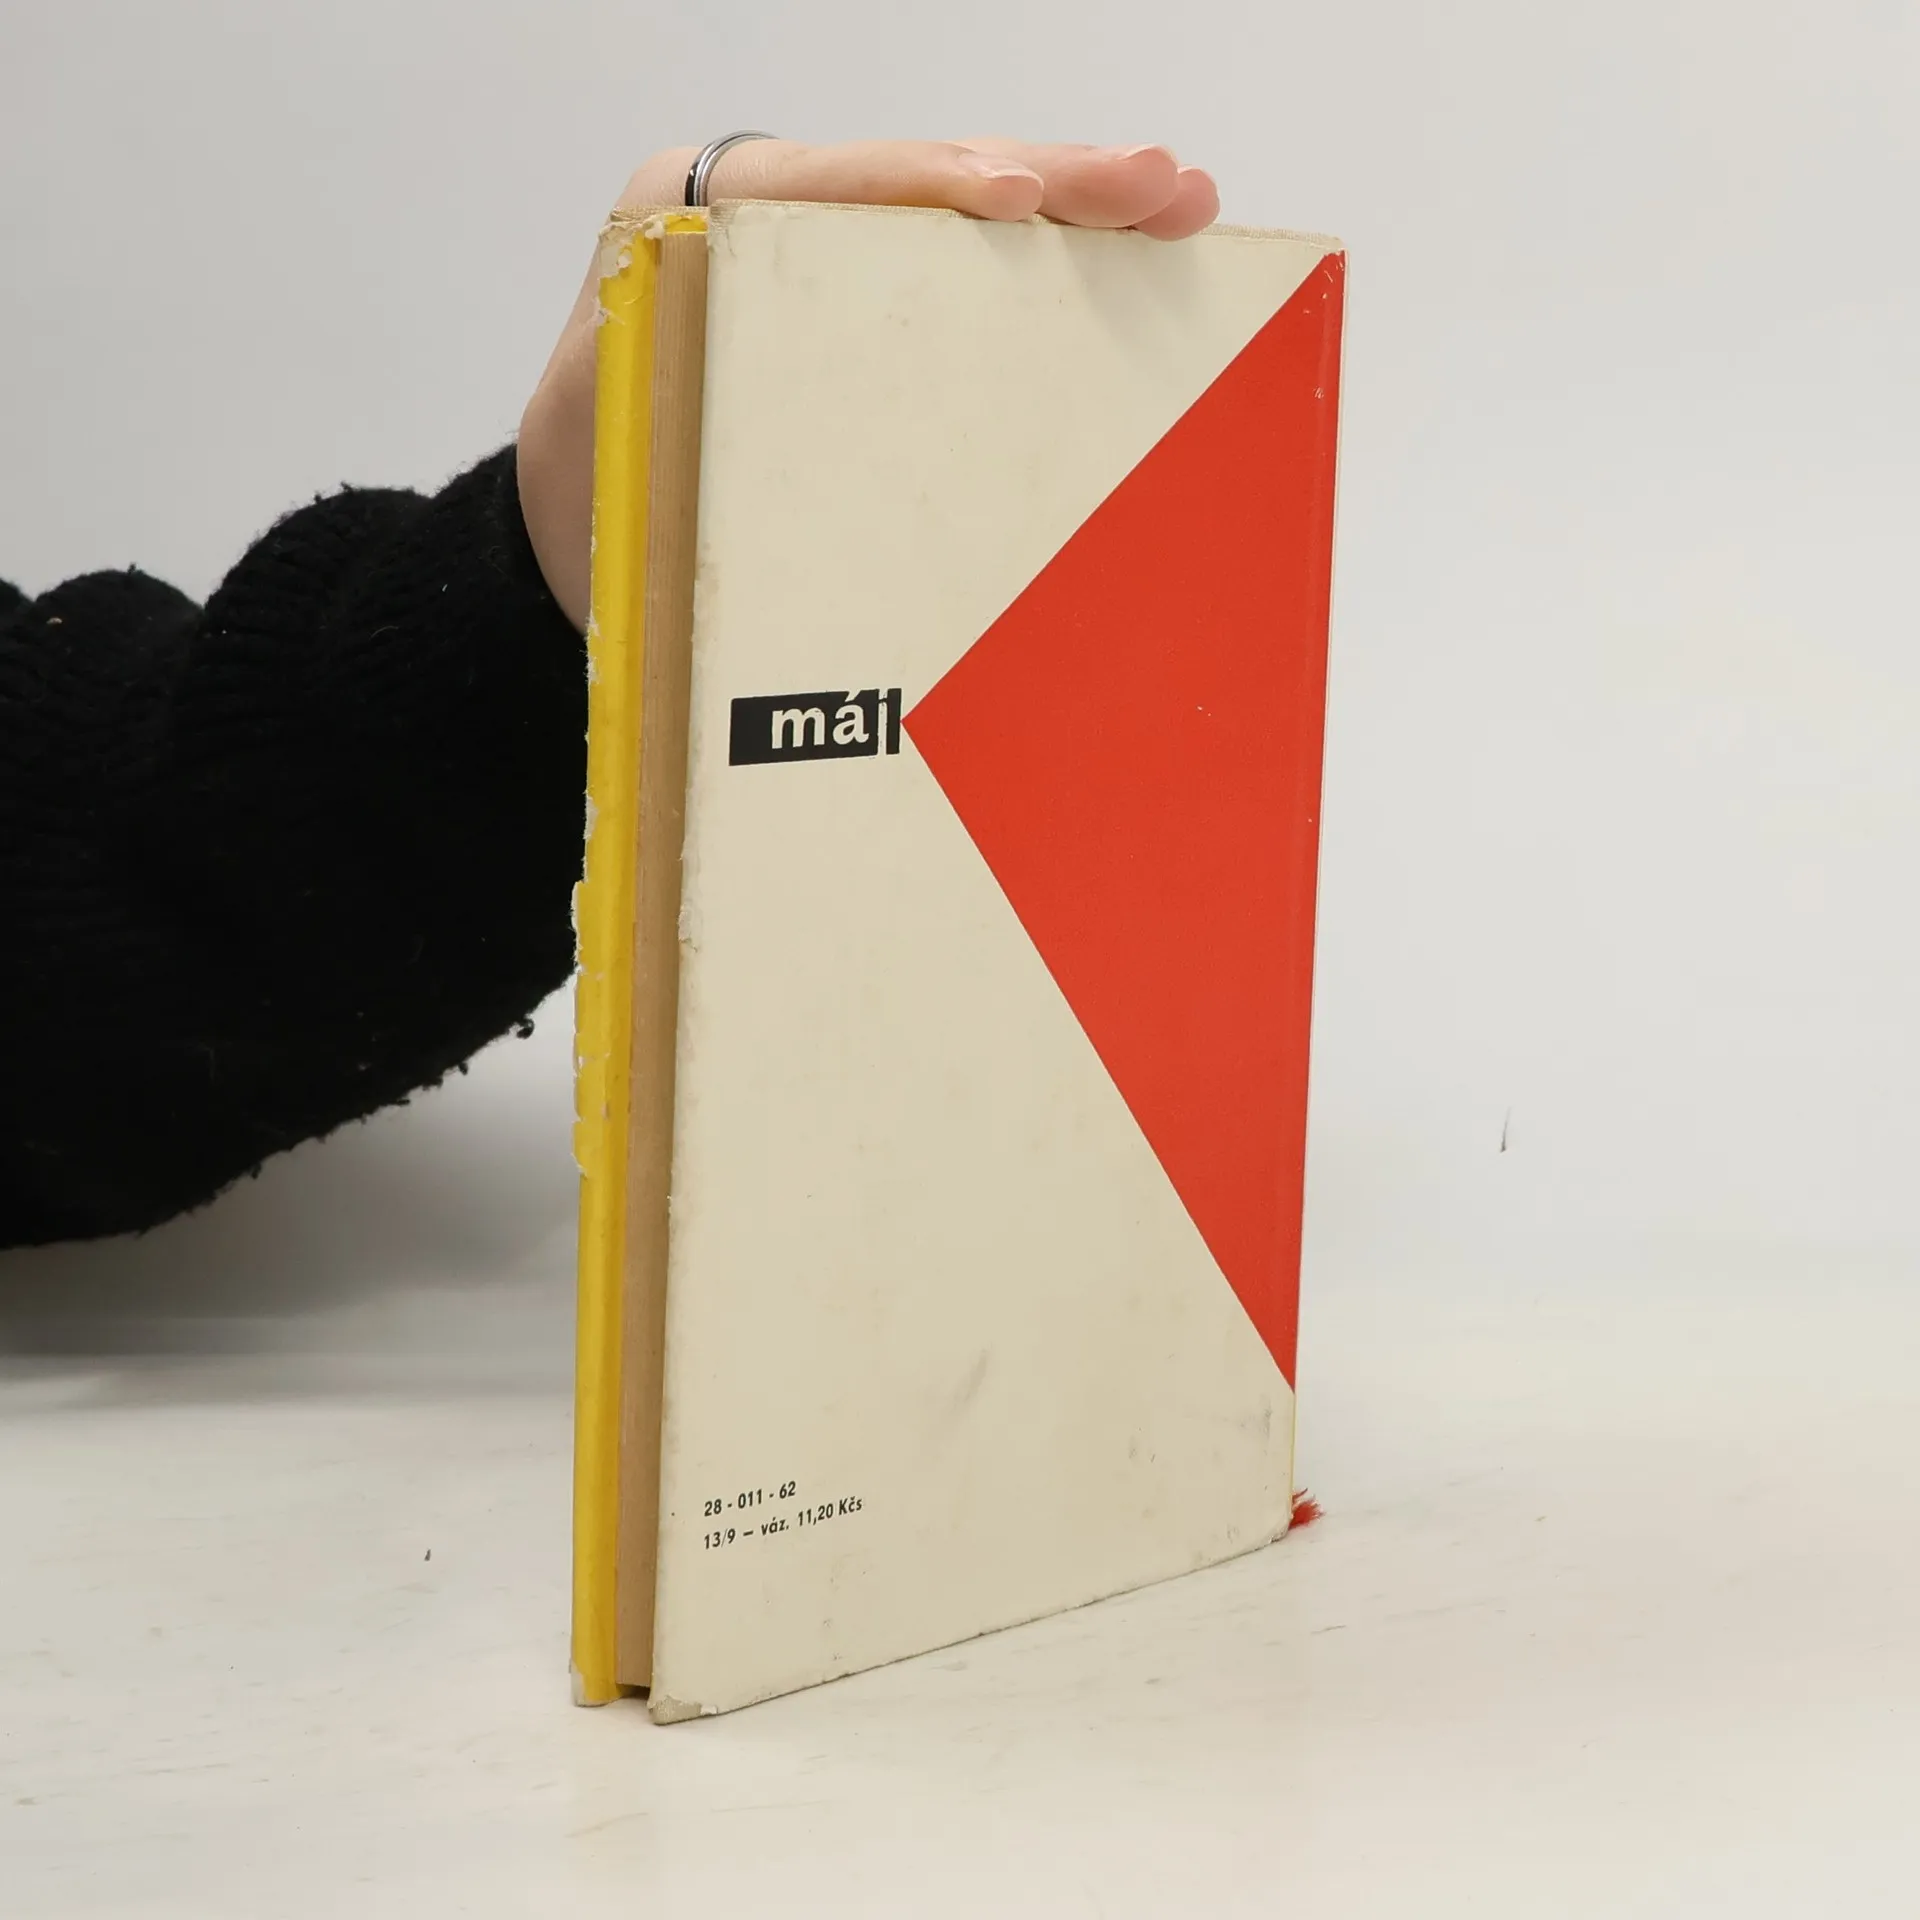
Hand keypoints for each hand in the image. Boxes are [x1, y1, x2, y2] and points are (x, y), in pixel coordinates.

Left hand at [517, 140, 1220, 628]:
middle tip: (1158, 183)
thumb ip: (685, 434)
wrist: (569, 532)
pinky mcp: (857, 301)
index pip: (818, 187)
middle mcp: (758, 215)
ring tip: (1176, 200)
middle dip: (1045, 174)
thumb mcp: (614, 462)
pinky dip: (1047, 259)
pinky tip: (1126, 254)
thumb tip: (802, 469)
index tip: (1013, 197)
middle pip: (914, 178)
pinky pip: (958, 266)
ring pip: (954, 211)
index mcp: (684, 223)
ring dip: (1072, 205)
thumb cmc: (588, 506)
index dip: (923, 186)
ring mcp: (817, 252)